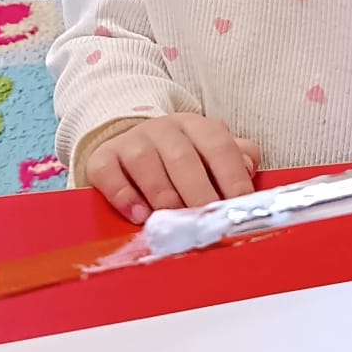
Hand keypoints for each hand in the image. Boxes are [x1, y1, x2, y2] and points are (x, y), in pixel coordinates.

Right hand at [87, 115, 260, 221]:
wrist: (129, 144)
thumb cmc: (179, 159)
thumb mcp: (209, 153)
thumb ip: (234, 158)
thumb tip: (249, 167)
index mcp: (196, 126)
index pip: (219, 147)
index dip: (232, 178)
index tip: (240, 210)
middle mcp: (163, 129)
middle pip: (183, 158)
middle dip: (198, 194)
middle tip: (208, 224)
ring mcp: (131, 141)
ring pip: (145, 163)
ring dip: (162, 195)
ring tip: (174, 222)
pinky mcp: (103, 158)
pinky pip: (109, 173)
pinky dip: (123, 196)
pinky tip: (138, 216)